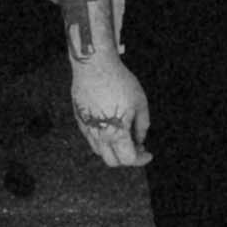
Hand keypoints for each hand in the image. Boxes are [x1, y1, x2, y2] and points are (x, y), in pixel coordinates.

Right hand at [64, 43, 150, 170]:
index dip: (140, 159)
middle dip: (126, 158)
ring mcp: (87, 128)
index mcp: (116, 133)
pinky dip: (102, 140)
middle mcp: (99, 135)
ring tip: (124, 136)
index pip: (128, 159)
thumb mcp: (140, 103)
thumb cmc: (119, 81)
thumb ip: (142, 125)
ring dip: (113, 150)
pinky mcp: (79, 120)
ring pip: (100, 151)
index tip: (147, 154)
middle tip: (137, 147)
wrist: (95, 66)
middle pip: (112, 161)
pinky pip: (90, 138)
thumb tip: (140, 139)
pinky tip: (111, 127)